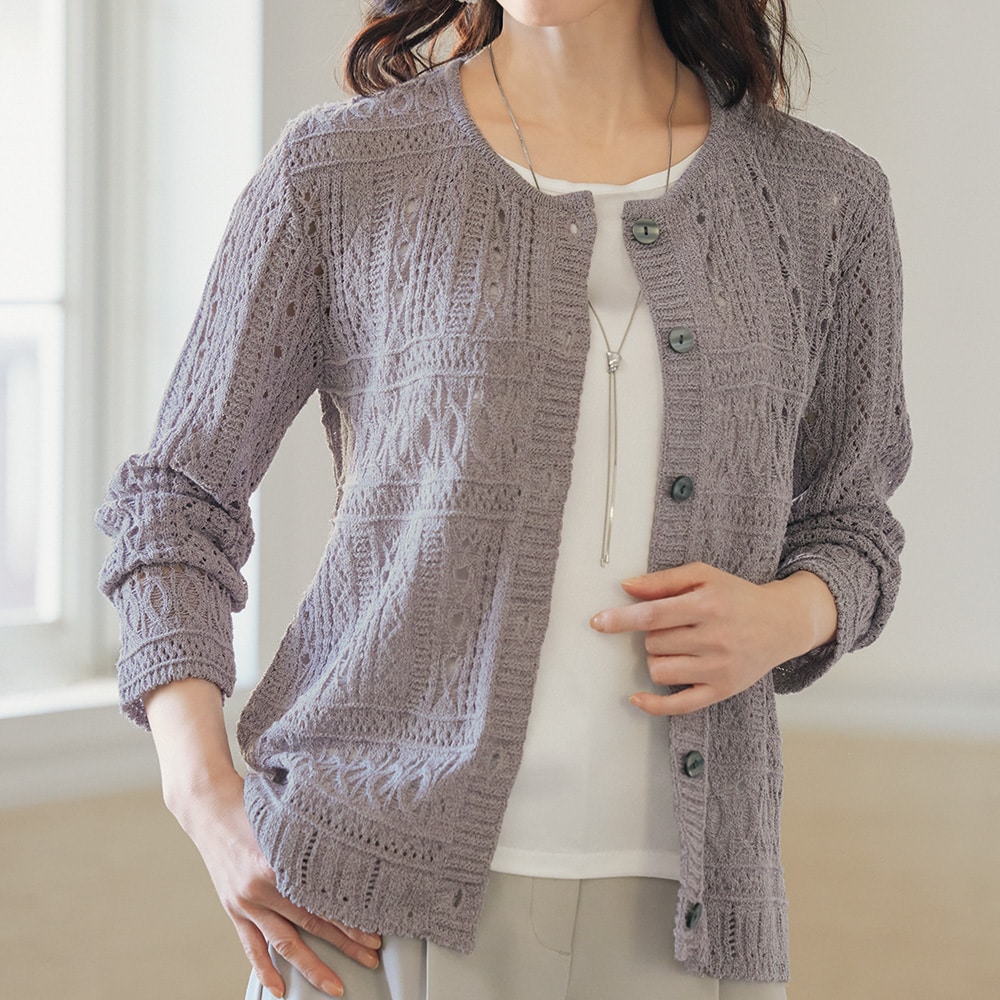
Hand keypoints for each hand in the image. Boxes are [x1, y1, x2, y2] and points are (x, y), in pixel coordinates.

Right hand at [176, 769, 380, 998]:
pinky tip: (279, 989)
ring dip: (312, 967)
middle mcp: (262, 888)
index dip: (351, 919)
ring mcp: (245, 903)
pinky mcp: (233, 910)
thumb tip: (352, 860)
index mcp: (279, 862)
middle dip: (345, 943)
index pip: (323, 899)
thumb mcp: (287, 821)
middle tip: (370, 957)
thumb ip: (312, 844)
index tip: (374, 931)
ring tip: (335, 985)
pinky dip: (264, 970)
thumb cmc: (253, 806)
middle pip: (312, 923)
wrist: (209, 808)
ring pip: (285, 942)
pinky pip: (251, 946)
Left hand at [589, 562, 836, 715]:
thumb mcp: (704, 576)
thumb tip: (627, 587)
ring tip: (677, 647)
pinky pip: (679, 705)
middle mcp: (715, 638)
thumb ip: (664, 580)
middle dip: (652, 635)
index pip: (654, 615)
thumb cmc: (736, 597)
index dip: (621, 619)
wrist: (782, 623)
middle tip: (673, 626)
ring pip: (660, 670)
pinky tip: (638, 697)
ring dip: (657, 658)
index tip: (598, 621)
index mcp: (708, 605)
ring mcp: (719, 669)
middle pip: (654, 643)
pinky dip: (653, 704)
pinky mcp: (722, 691)